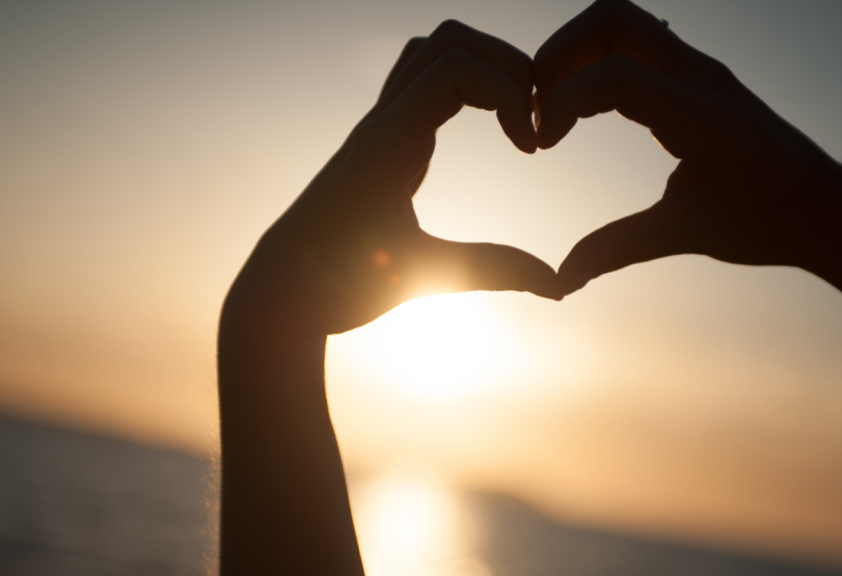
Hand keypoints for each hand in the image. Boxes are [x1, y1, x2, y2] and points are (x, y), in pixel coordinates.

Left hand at [226, 20, 560, 337]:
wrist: (281, 292)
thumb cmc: (338, 284)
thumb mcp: (421, 274)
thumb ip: (492, 270)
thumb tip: (560, 285)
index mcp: (388, 141)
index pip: (455, 67)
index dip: (509, 93)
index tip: (530, 149)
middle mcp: (382, 123)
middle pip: (447, 41)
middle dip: (505, 64)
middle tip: (532, 119)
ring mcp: (381, 130)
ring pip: (432, 56)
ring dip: (484, 70)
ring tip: (516, 119)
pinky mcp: (384, 145)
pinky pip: (426, 88)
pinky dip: (467, 92)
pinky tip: (490, 135)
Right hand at [535, 0, 841, 330]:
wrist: (824, 207)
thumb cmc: (766, 220)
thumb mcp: (686, 234)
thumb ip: (617, 248)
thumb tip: (561, 279)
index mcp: (700, 113)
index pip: (613, 75)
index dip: (561, 103)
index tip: (541, 145)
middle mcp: (699, 75)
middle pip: (610, 19)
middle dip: (557, 54)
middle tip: (535, 107)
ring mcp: (697, 69)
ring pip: (619, 24)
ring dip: (573, 56)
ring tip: (551, 112)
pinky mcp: (693, 76)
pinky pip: (633, 47)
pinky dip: (594, 66)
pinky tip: (581, 114)